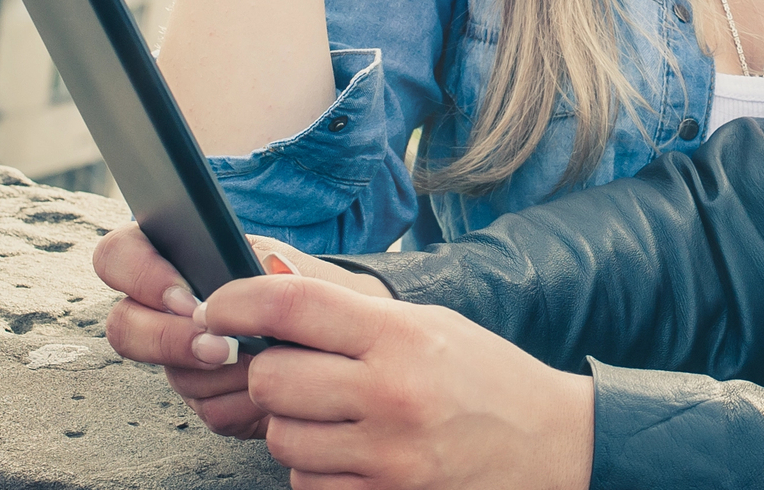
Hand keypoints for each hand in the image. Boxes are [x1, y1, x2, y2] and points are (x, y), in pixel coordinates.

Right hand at [93, 225, 392, 438]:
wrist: (345, 336)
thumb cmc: (310, 286)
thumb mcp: (281, 263)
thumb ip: (251, 271)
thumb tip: (235, 283)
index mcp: (180, 260)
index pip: (119, 256)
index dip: (139, 275)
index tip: (185, 296)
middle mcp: (170, 311)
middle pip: (124, 325)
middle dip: (169, 340)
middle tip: (217, 345)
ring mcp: (184, 357)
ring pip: (171, 374)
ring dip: (220, 373)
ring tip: (260, 359)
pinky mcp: (208, 397)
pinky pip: (207, 409)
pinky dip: (243, 401)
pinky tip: (268, 387)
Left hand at [200, 273, 594, 489]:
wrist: (547, 442)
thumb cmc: (485, 375)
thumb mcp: (427, 324)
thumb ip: (354, 315)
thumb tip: (268, 292)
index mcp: (401, 335)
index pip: (291, 305)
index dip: (236, 301)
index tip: (216, 308)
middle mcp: (390, 393)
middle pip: (271, 377)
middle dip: (269, 371)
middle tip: (295, 367)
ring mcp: (386, 455)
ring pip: (281, 437)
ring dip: (292, 423)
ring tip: (331, 412)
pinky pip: (306, 483)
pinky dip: (316, 467)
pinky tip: (352, 450)